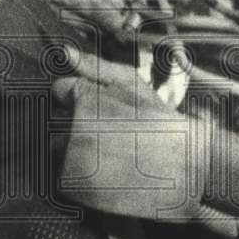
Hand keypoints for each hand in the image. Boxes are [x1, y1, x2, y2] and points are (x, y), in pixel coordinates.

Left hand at [53, 55, 238, 238]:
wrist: (184, 165)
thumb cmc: (157, 119)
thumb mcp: (129, 83)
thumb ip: (93, 66)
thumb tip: (64, 52)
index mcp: (83, 98)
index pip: (59, 91)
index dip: (79, 97)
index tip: (102, 108)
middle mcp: (72, 128)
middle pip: (54, 120)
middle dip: (73, 123)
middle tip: (108, 132)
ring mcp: (72, 159)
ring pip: (55, 149)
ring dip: (73, 148)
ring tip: (108, 152)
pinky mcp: (75, 186)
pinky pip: (61, 175)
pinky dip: (77, 173)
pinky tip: (105, 170)